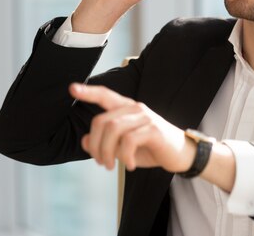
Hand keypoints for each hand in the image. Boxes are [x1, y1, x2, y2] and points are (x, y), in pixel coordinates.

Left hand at [69, 83, 194, 171]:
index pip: (105, 95)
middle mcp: (135, 108)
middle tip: (101, 162)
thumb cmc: (151, 148)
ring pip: (113, 130)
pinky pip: (128, 141)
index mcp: (127, 108)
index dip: (88, 92)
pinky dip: (124, 157)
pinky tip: (130, 166)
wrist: (181, 154)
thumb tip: (84, 141)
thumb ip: (104, 143)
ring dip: (107, 152)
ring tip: (111, 166)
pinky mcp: (153, 129)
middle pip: (102, 120)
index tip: (71, 88)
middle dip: (95, 145)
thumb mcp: (124, 148)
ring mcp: (145, 117)